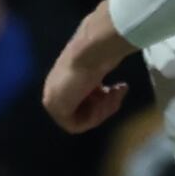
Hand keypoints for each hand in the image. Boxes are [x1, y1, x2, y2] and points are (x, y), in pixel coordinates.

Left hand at [42, 7, 134, 132]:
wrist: (91, 49)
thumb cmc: (99, 52)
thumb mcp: (98, 68)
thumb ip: (97, 81)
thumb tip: (105, 88)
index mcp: (62, 81)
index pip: (83, 102)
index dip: (103, 100)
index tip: (117, 89)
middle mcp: (55, 90)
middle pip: (82, 112)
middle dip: (105, 106)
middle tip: (120, 92)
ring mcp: (54, 100)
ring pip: (81, 119)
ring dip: (104, 111)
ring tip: (117, 93)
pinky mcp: (58, 109)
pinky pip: (76, 126)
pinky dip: (95, 118)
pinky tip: (108, 100)